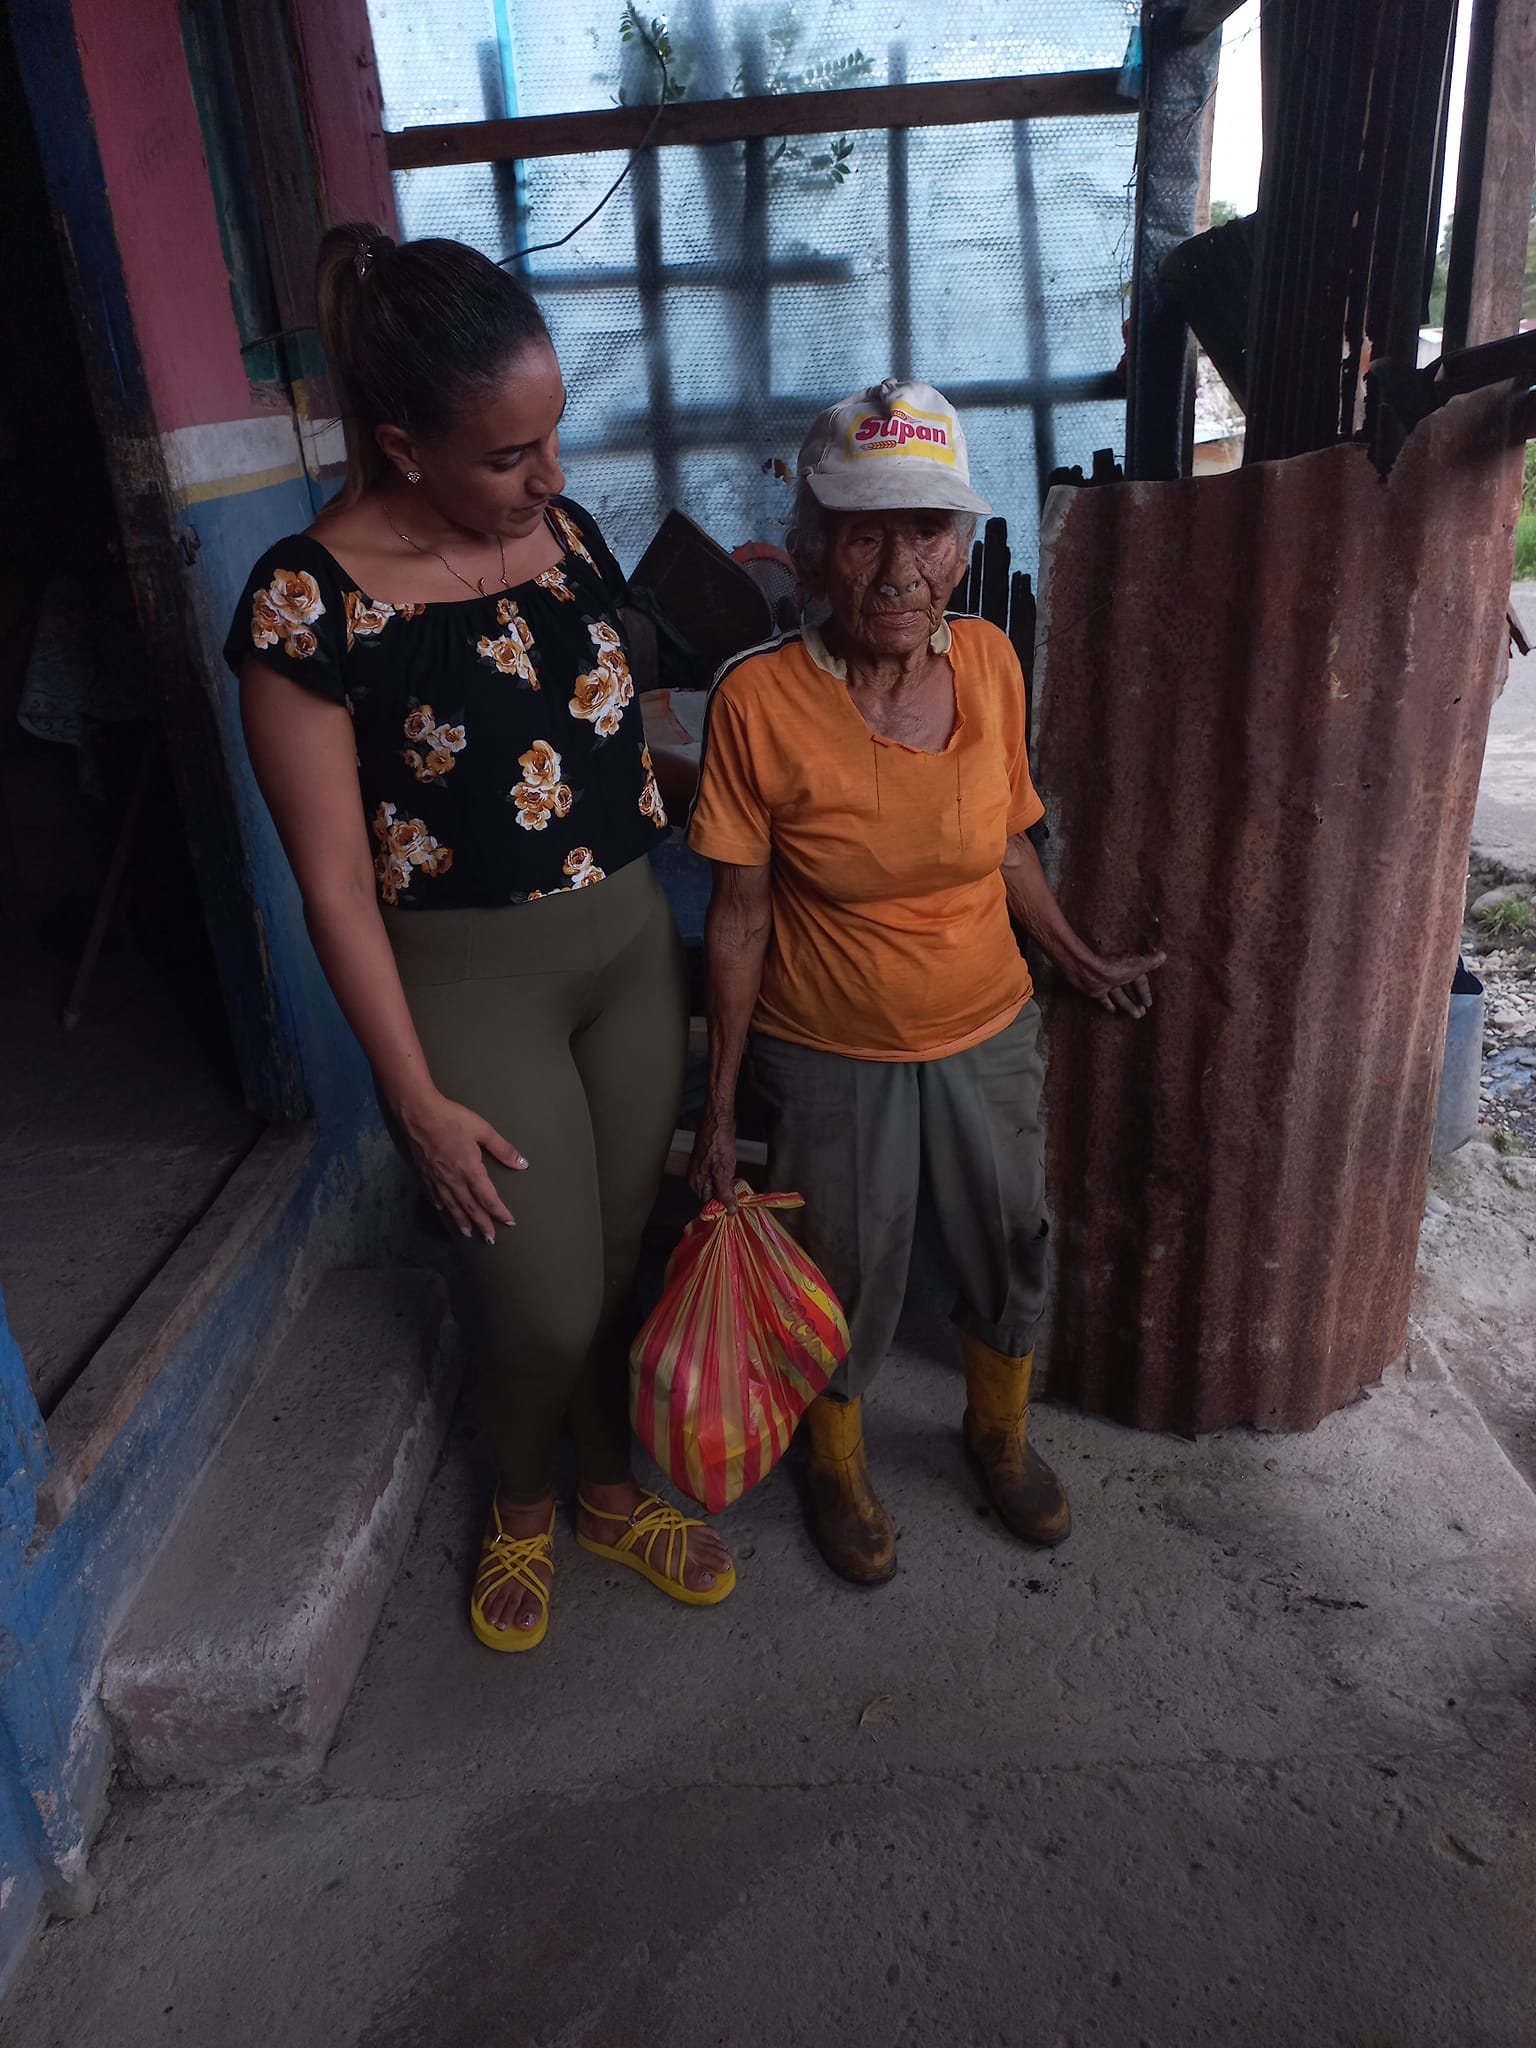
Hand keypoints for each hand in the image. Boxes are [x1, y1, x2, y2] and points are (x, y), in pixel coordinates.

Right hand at [398, 1089, 526, 1242]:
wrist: (419, 1114)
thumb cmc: (453, 1119)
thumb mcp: (483, 1130)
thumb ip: (503, 1149)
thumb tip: (522, 1164)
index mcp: (470, 1171)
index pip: (488, 1199)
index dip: (499, 1212)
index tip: (509, 1222)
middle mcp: (454, 1181)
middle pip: (471, 1208)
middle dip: (482, 1224)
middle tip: (490, 1239)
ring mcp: (437, 1180)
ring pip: (453, 1207)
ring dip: (462, 1222)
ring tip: (470, 1234)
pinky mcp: (425, 1175)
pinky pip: (435, 1197)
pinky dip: (443, 1207)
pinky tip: (444, 1211)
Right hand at [687, 1102, 741, 1212]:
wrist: (718, 1121)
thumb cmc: (718, 1144)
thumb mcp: (723, 1173)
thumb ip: (725, 1194)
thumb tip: (729, 1210)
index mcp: (695, 1182)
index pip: (708, 1204)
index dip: (721, 1206)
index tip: (734, 1207)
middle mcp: (695, 1177)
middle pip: (710, 1195)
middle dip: (724, 1196)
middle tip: (738, 1194)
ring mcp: (700, 1168)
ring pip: (714, 1185)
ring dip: (726, 1186)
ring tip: (737, 1183)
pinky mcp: (706, 1160)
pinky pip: (715, 1175)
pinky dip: (725, 1177)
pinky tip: (733, 1173)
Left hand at [1062, 947, 1166, 1018]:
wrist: (1087, 971)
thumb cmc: (1113, 967)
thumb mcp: (1135, 967)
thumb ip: (1149, 963)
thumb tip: (1164, 955)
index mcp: (1129, 968)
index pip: (1140, 981)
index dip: (1145, 992)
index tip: (1149, 1004)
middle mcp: (1118, 975)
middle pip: (1130, 989)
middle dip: (1137, 1000)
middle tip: (1143, 1013)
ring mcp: (1107, 983)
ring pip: (1120, 996)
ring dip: (1128, 1005)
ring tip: (1136, 1016)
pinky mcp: (1096, 990)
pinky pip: (1104, 999)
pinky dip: (1109, 1004)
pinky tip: (1113, 1011)